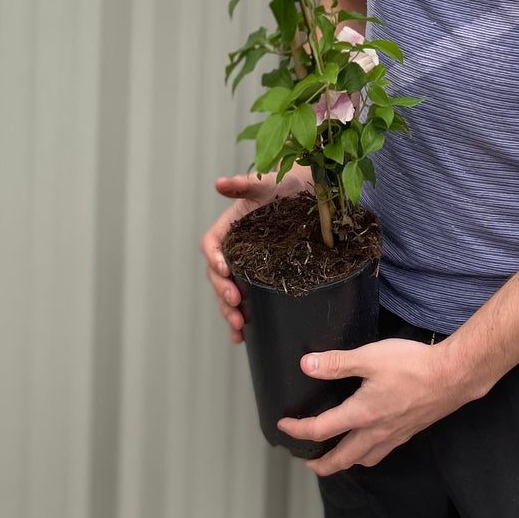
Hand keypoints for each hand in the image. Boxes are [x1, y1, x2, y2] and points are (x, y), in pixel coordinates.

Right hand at [202, 169, 311, 343]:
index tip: (226, 269)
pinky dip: (241, 317)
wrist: (307, 194)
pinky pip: (246, 300)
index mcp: (229, 227)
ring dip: (229, 311)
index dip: (214, 258)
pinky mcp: (260, 277)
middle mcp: (234, 248)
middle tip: (236, 304)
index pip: (211, 245)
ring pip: (228, 291)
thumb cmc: (284, 186)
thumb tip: (219, 182)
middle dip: (223, 291)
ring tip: (238, 327)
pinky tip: (244, 335)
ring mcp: (246, 265)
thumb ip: (243, 184)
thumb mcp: (264, 183)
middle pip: (217, 274)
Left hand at [277, 337, 475, 473]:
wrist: (453, 376)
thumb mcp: (370, 357)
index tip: (284, 426)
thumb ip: (337, 363)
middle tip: (306, 461)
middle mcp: (375, 432)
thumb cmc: (413, 365)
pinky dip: (366, 455)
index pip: (321, 430)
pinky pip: (381, 453)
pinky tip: (369, 443)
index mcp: (362, 414)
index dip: (298, 430)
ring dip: (344, 463)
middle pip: (341, 459)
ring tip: (335, 457)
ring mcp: (393, 436)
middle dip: (320, 464)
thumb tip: (306, 366)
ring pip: (363, 460)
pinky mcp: (408, 432)